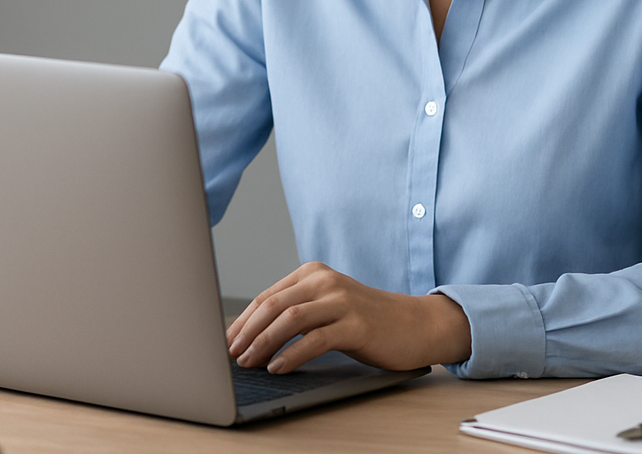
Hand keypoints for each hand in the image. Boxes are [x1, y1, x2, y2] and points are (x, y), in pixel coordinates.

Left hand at [225, 262, 471, 373]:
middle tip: (230, 355)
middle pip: (272, 305)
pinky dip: (291, 355)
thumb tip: (252, 336)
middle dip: (246, 332)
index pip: (266, 296)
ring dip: (263, 343)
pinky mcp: (356, 324)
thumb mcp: (327, 308)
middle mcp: (324, 281)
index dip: (242, 321)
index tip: (226, 342)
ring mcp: (341, 300)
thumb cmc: (367, 321)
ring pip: (289, 319)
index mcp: (312, 273)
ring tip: (247, 362)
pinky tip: (278, 368)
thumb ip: (297, 312)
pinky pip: (315, 339)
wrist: (416, 324)